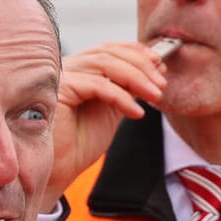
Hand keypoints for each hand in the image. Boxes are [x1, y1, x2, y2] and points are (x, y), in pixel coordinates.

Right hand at [41, 42, 167, 209]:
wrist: (58, 171)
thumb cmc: (79, 145)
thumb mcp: (112, 111)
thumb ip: (126, 89)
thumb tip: (153, 71)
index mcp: (78, 70)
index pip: (108, 49)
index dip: (136, 52)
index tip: (160, 64)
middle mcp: (67, 67)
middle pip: (108, 52)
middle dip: (140, 65)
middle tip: (161, 83)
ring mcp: (61, 75)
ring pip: (105, 63)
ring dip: (136, 78)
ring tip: (155, 96)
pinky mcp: (59, 89)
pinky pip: (97, 84)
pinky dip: (121, 96)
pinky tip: (136, 112)